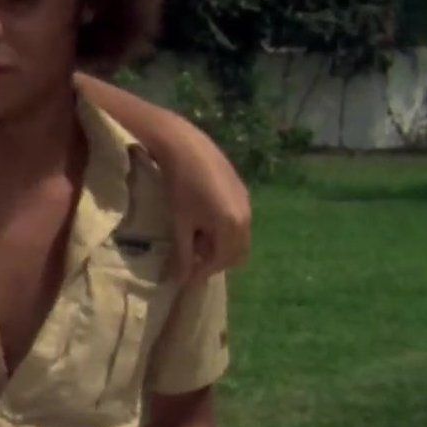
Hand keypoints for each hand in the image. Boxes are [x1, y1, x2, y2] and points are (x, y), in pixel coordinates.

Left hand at [161, 130, 251, 283]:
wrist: (186, 146)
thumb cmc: (180, 186)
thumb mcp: (180, 223)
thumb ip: (183, 253)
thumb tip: (179, 280)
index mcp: (232, 227)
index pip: (220, 261)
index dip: (202, 272)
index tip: (183, 278)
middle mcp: (246, 217)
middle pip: (237, 254)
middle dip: (214, 261)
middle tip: (190, 258)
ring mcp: (247, 203)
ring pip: (239, 239)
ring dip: (219, 246)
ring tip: (194, 237)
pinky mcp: (243, 192)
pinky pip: (239, 222)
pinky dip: (224, 231)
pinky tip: (202, 220)